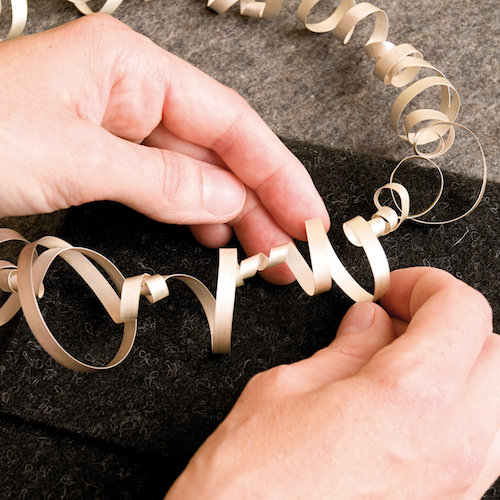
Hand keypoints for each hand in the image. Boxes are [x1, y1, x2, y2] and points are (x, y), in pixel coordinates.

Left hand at [0, 14, 328, 282]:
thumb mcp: (76, 158)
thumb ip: (160, 181)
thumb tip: (228, 199)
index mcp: (132, 68)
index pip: (229, 121)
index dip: (276, 170)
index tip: (307, 212)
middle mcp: (131, 93)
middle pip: (218, 149)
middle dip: (261, 199)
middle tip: (294, 247)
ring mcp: (117, 129)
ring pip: (193, 172)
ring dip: (231, 213)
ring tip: (263, 253)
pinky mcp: (101, 161)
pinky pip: (162, 188)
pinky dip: (190, 214)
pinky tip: (213, 234)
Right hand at [165, 267, 499, 498]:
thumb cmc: (253, 481)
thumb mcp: (288, 388)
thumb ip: (345, 349)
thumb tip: (370, 322)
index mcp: (411, 399)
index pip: (462, 310)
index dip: (427, 285)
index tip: (394, 290)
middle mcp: (452, 445)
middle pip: (493, 348)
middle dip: (447, 320)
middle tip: (396, 320)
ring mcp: (460, 483)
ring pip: (497, 395)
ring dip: (456, 363)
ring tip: (399, 361)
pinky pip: (483, 438)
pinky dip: (455, 404)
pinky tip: (405, 405)